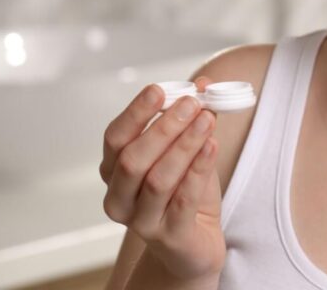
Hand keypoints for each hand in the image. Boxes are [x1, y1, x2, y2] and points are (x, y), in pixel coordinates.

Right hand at [100, 76, 224, 280]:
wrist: (196, 242)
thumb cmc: (184, 192)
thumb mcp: (185, 151)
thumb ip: (190, 120)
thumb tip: (203, 84)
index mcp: (114, 172)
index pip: (115, 138)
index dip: (135, 112)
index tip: (159, 90)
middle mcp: (119, 198)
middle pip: (133, 158)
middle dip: (164, 127)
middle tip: (192, 104)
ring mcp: (141, 222)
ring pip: (158, 179)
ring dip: (184, 145)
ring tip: (207, 120)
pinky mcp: (169, 237)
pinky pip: (183, 200)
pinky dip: (199, 169)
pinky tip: (212, 146)